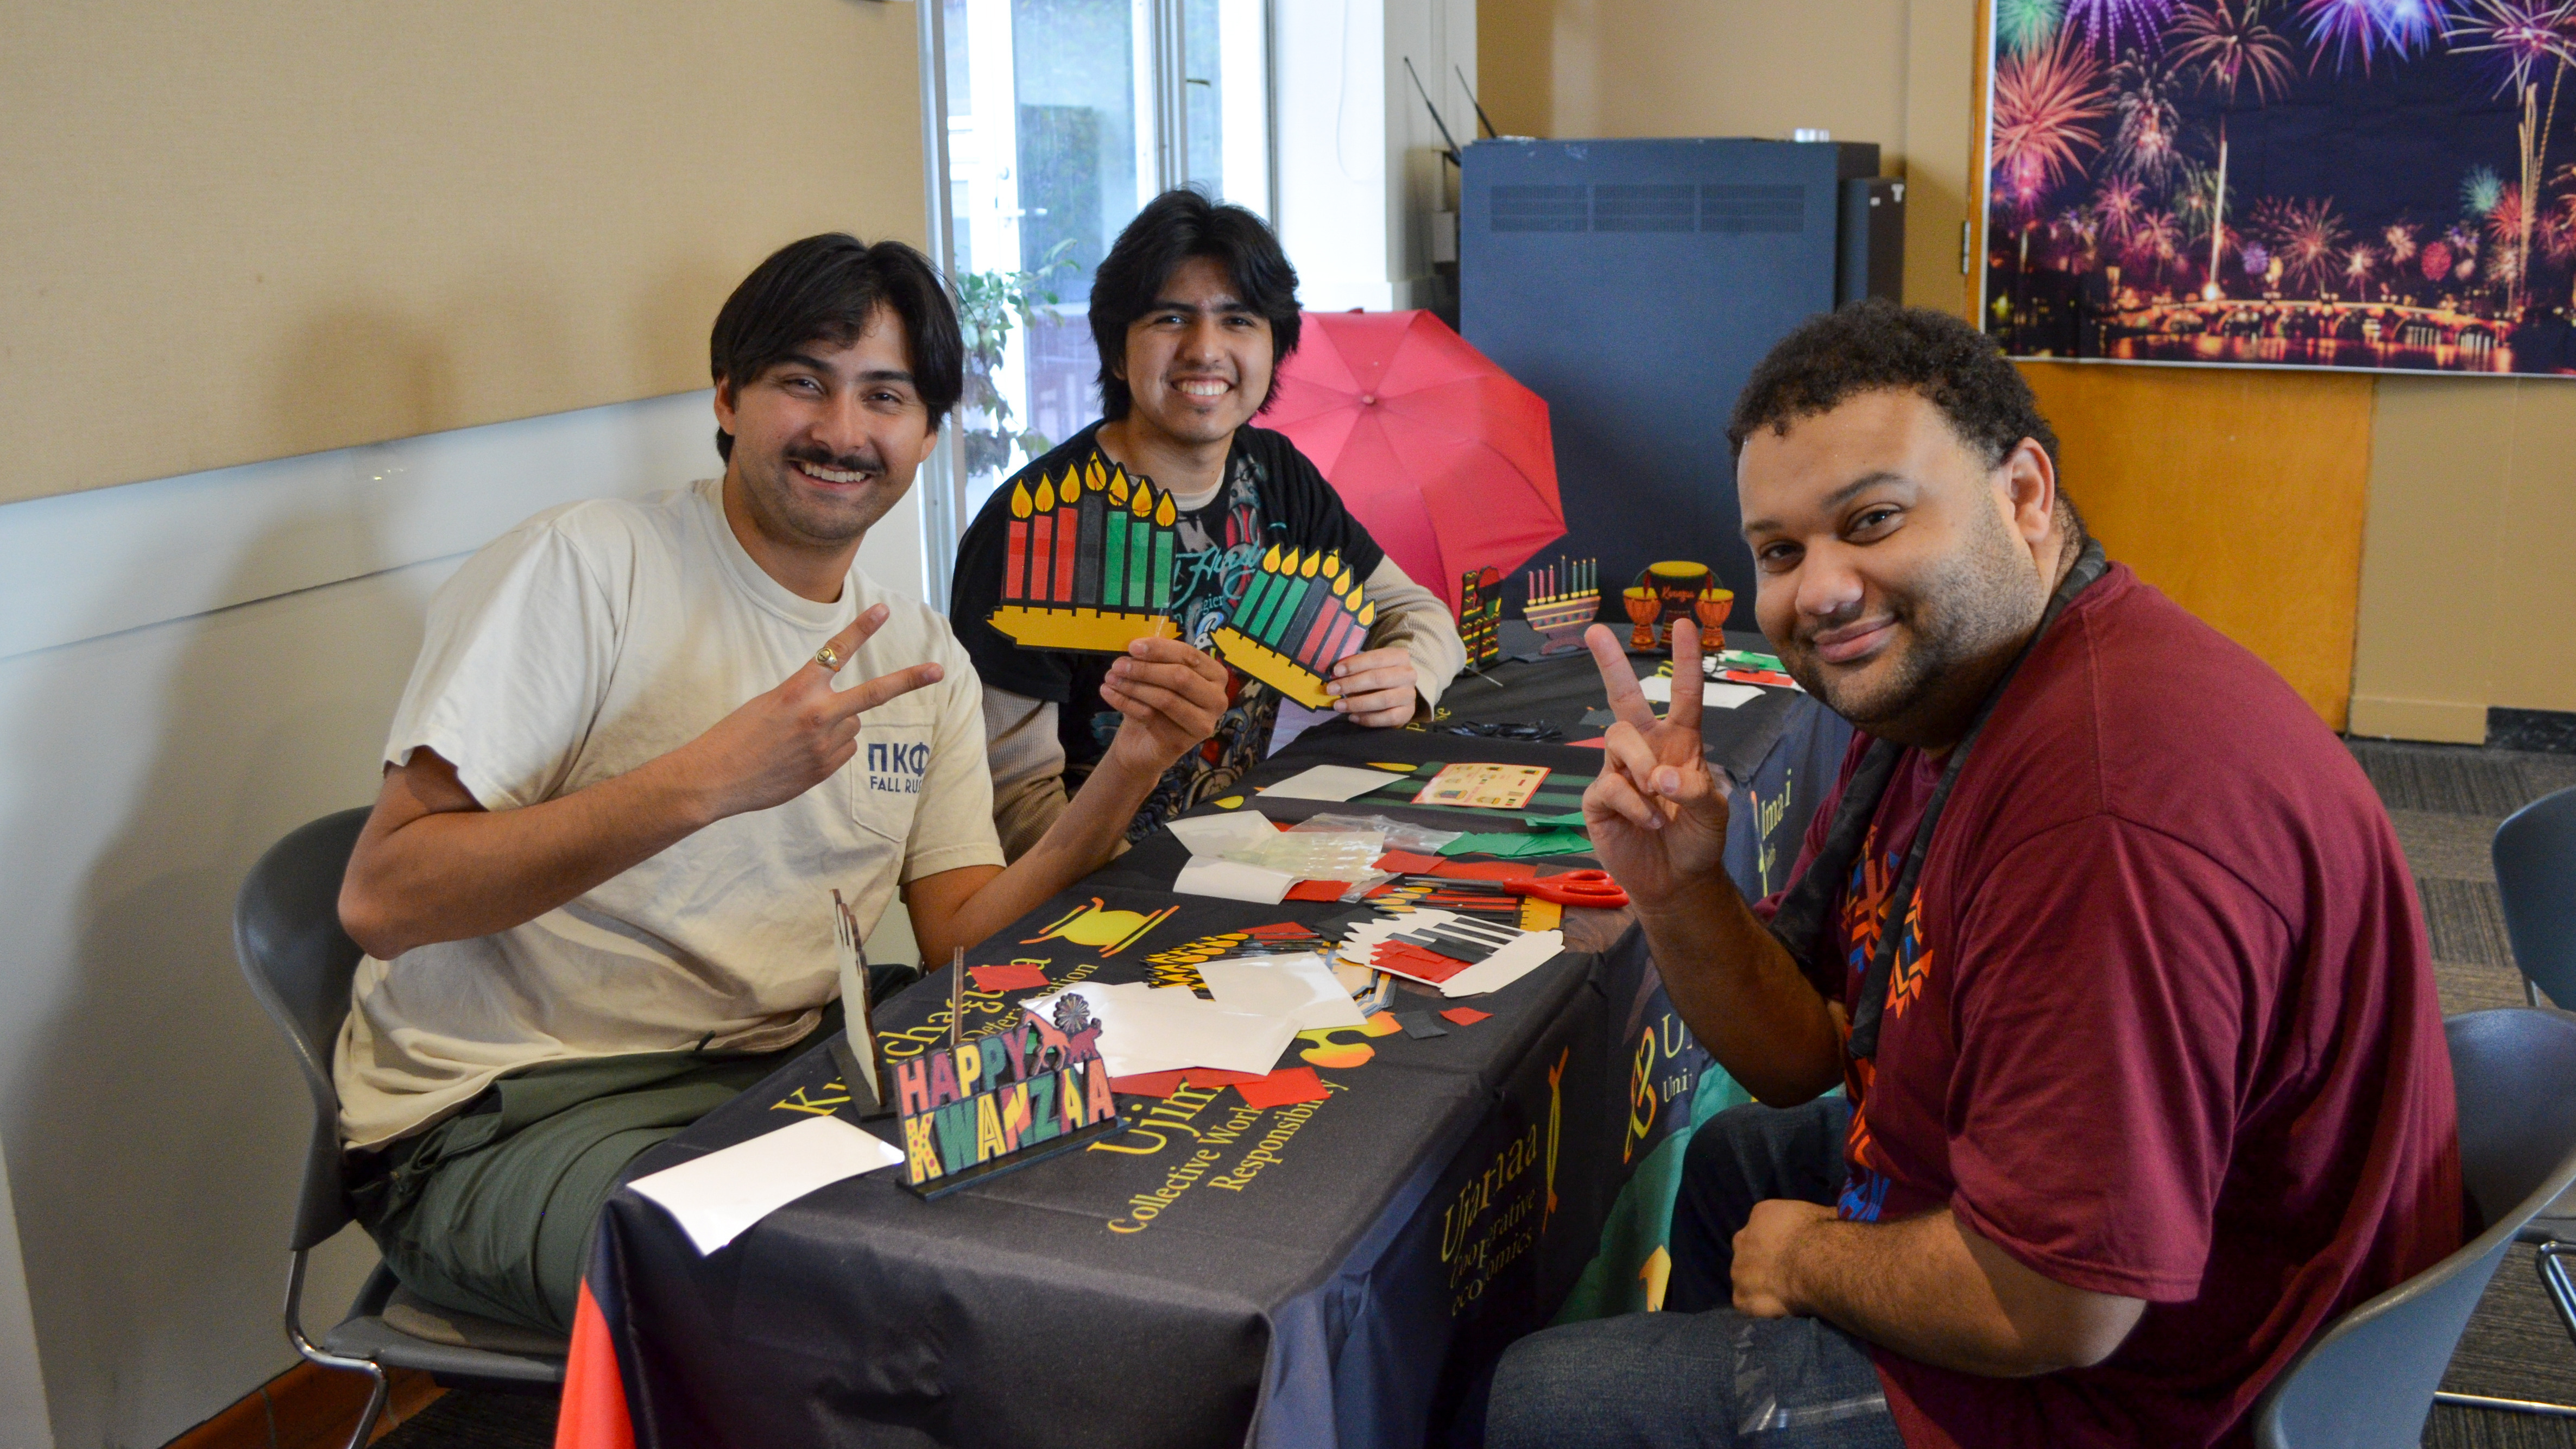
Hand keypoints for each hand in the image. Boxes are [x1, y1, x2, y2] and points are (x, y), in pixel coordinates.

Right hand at [675, 605, 944, 820]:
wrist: (715, 779)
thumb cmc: (736, 736)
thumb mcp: (768, 704)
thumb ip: (808, 700)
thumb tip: (845, 715)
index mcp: (797, 690)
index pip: (835, 652)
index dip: (861, 629)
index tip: (883, 610)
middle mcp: (818, 715)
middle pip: (874, 694)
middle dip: (909, 680)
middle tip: (939, 670)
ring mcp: (825, 744)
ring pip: (853, 724)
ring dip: (838, 725)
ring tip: (799, 737)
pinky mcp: (826, 768)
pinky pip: (846, 748)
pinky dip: (832, 747)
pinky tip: (802, 754)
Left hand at [1100, 636, 1230, 773]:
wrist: (1144, 744)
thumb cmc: (1155, 703)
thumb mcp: (1157, 676)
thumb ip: (1155, 660)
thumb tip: (1136, 646)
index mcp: (1216, 676)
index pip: (1189, 655)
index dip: (1160, 649)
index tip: (1132, 647)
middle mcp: (1217, 700)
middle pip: (1180, 677)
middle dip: (1145, 669)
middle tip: (1118, 665)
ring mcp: (1203, 724)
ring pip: (1166, 698)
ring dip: (1133, 686)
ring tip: (1110, 678)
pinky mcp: (1182, 743)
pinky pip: (1151, 717)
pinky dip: (1126, 702)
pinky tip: (1108, 693)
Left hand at [1323, 645, 1419, 726]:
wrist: (1397, 693)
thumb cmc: (1377, 675)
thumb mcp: (1369, 666)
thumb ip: (1355, 668)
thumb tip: (1334, 674)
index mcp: (1399, 657)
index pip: (1376, 658)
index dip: (1355, 664)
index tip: (1336, 671)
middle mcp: (1408, 674)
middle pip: (1378, 679)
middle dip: (1352, 684)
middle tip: (1332, 689)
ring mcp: (1410, 695)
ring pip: (1383, 700)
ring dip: (1357, 703)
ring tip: (1338, 706)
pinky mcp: (1408, 713)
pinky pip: (1388, 718)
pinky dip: (1368, 719)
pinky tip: (1352, 717)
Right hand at [1582, 618, 1731, 907]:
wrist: (1676, 880)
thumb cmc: (1699, 839)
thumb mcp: (1714, 813)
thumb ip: (1695, 790)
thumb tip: (1659, 777)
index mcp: (1680, 744)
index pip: (1684, 696)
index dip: (1685, 661)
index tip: (1684, 624)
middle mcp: (1646, 750)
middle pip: (1624, 698)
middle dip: (1610, 663)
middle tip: (1595, 631)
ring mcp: (1619, 772)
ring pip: (1617, 740)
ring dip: (1639, 767)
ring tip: (1656, 798)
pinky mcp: (1599, 798)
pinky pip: (1609, 785)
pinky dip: (1633, 804)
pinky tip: (1649, 823)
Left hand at [1732, 1198, 1835, 1317]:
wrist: (1816, 1263)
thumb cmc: (1824, 1235)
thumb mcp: (1823, 1215)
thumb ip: (1815, 1220)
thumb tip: (1831, 1218)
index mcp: (1761, 1214)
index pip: (1762, 1228)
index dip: (1777, 1242)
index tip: (1792, 1252)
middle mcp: (1742, 1239)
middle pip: (1749, 1252)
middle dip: (1763, 1261)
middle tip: (1786, 1273)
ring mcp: (1738, 1270)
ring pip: (1746, 1279)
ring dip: (1761, 1285)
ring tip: (1785, 1294)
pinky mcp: (1740, 1297)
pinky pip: (1748, 1304)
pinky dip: (1761, 1308)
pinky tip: (1779, 1310)